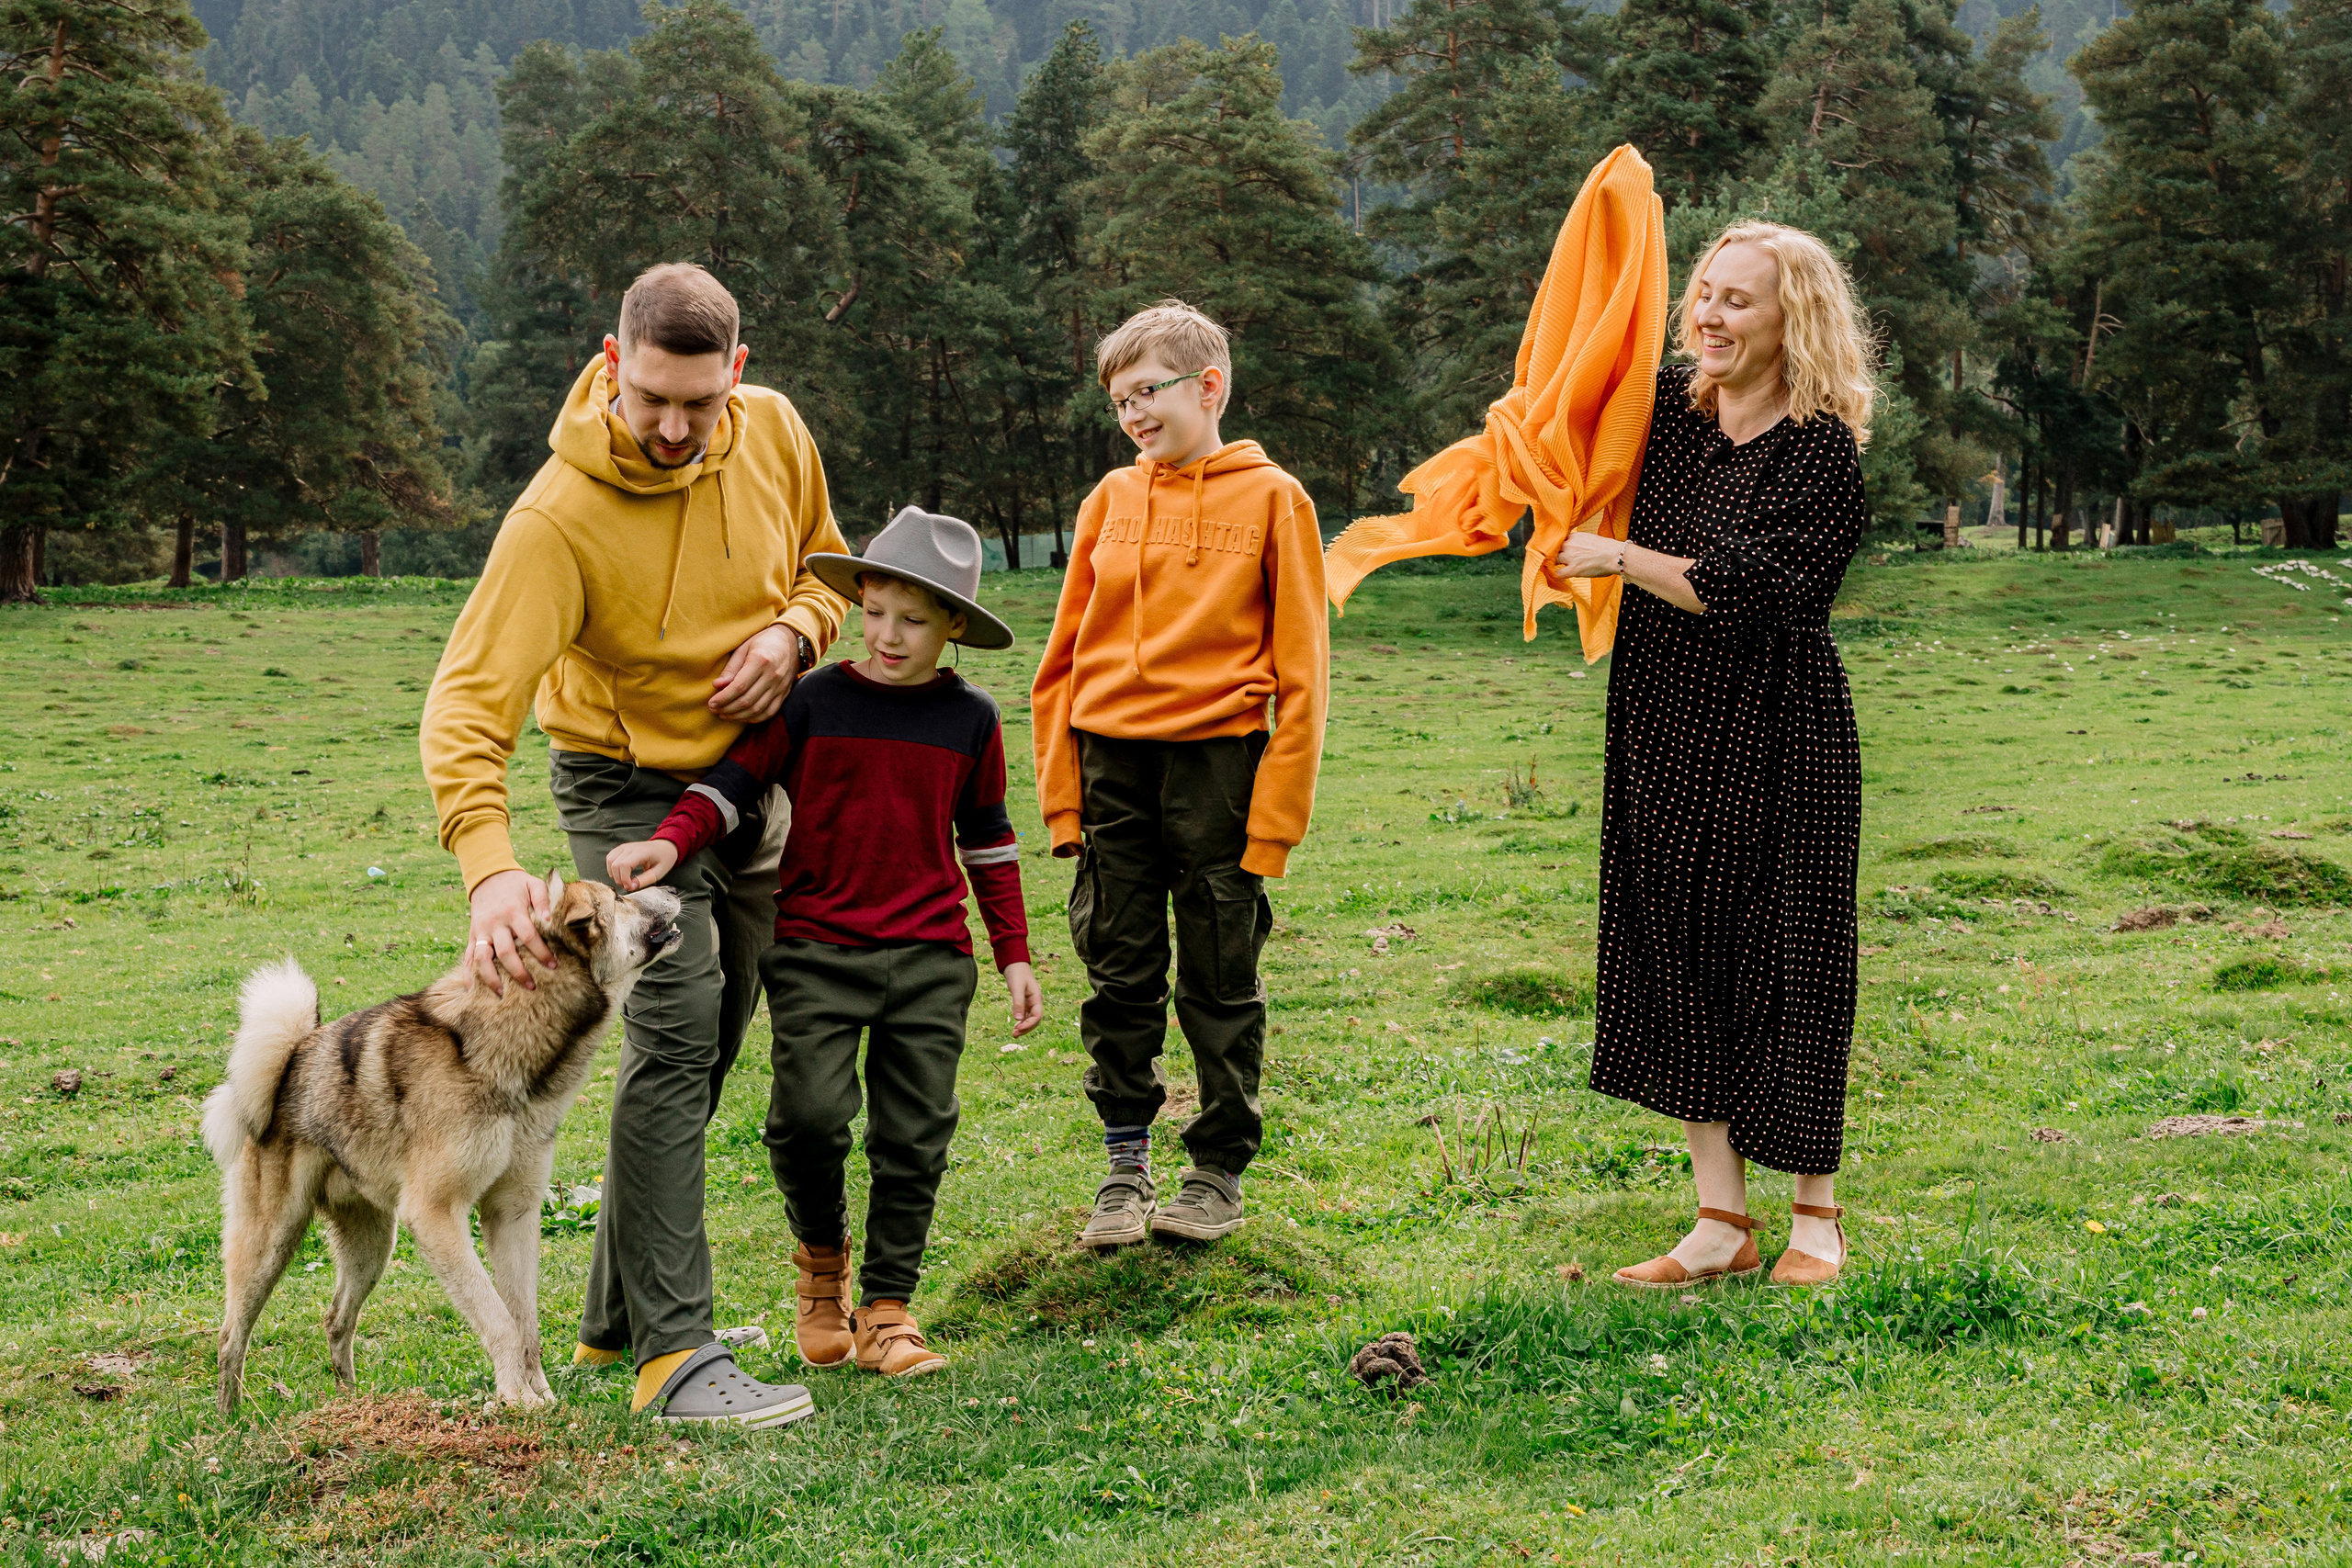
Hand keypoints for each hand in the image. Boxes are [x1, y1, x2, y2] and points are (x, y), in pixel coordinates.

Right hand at [468, 868, 553, 994]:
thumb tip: (549, 919)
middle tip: (531, 987)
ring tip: (502, 994)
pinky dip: (468, 974)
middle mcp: (495, 924)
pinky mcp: (472, 935)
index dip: (541, 952)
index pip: (528, 936)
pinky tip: (472, 990)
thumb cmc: (515, 883)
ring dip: (491, 978)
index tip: (552, 966)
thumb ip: (543, 900)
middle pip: (505, 952)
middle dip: (519, 972)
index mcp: (513, 912)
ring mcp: (481, 931)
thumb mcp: (533, 883)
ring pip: (482, 959)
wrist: (487, 875)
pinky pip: (468, 957)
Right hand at [607, 839, 678, 891]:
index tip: (631, 887)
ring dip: (613, 874)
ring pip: (610, 860)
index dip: (624, 879)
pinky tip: (621, 874)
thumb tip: (631, 887)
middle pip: (615, 864)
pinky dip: (612, 868)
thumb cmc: (664, 859)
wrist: (665, 846)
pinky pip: (610, 858)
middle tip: (628, 885)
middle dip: (619, 879)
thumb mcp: (659, 872)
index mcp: (642, 852)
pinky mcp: (621, 848)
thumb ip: (645, 880)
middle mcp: (630, 847)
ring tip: (624, 880)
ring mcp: (624, 846)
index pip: (624, 865)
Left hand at [709, 623, 800, 722]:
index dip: (723, 698)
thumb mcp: (744, 648)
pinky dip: (753, 718)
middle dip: (727, 709)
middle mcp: (772, 676)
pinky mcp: (784, 694)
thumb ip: (731, 668)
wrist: (791, 642)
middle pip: (747, 700)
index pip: (739, 686)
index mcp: (761, 660)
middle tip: (714, 709)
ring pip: (757, 710)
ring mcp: (780, 687)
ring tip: (724, 714)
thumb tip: (717, 686)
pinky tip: (741, 717)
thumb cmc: (763, 642)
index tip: (711, 703)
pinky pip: (769, 712)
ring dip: (738, 716)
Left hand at [1003, 961, 1043, 1035]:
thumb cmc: (1017, 974)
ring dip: (1023, 1026)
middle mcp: (1035, 1001)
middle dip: (1026, 1028)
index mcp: (1037, 998)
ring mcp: (1030, 1002)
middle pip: (1035, 1020)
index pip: (1037, 1016)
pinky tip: (1015, 1025)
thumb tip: (1017, 1019)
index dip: (1029, 1025)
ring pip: (1030, 1018)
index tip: (1018, 1029)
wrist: (1014, 963)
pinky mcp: (1024, 1001)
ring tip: (1014, 1033)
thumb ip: (1018, 1003)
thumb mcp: (1016, 988)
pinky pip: (1025, 1014)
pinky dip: (1021, 1021)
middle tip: (1015, 1034)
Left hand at [1556, 529, 1626, 577]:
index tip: (1559, 551)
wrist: (1615, 556)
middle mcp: (1569, 544)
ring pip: (1553, 560)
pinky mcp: (1573, 569)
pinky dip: (1557, 576)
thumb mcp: (1589, 538)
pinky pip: (1557, 574)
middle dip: (1554, 555)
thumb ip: (1579, 542)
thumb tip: (1576, 548)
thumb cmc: (1607, 548)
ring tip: (1557, 568)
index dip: (1557, 546)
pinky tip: (1559, 577)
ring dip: (1554, 564)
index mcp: (1574, 536)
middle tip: (1557, 560)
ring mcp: (1570, 557)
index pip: (1558, 540)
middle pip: (1553, 549)